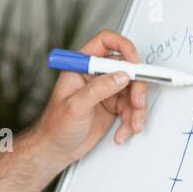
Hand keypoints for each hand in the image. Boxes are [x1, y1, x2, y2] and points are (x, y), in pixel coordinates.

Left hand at [34, 28, 147, 162]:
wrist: (56, 149)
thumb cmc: (55, 126)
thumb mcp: (75, 106)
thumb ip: (98, 89)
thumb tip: (121, 76)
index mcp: (81, 66)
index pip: (104, 42)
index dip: (123, 46)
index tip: (134, 62)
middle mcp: (95, 75)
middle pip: (126, 69)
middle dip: (136, 88)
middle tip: (137, 103)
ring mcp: (105, 91)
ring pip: (132, 91)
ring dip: (136, 110)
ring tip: (131, 125)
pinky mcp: (113, 106)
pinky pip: (131, 108)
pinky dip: (131, 121)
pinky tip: (122, 132)